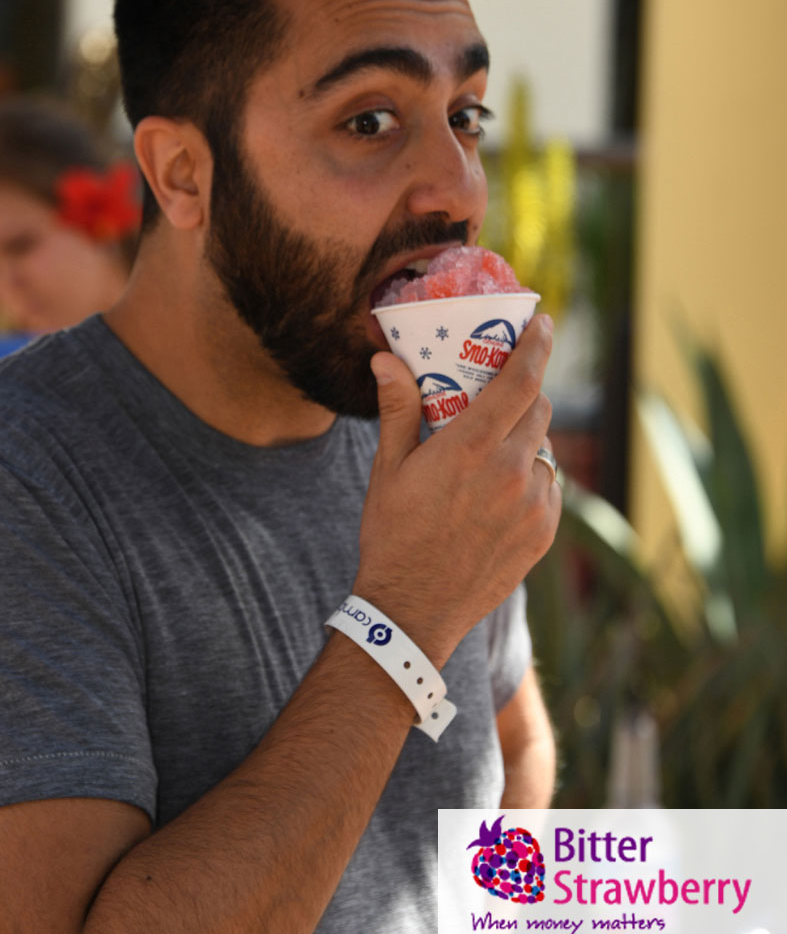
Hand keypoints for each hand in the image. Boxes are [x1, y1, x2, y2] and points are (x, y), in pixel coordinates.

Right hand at [354, 314, 559, 666]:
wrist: (412, 611)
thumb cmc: (393, 534)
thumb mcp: (388, 469)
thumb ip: (397, 409)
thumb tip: (384, 359)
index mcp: (472, 447)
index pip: (521, 380)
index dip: (537, 345)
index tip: (543, 322)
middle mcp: (511, 471)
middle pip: (538, 408)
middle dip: (524, 392)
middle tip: (500, 391)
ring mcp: (533, 505)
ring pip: (544, 449)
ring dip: (525, 439)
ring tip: (492, 453)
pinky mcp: (543, 532)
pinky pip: (548, 488)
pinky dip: (531, 478)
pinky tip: (500, 491)